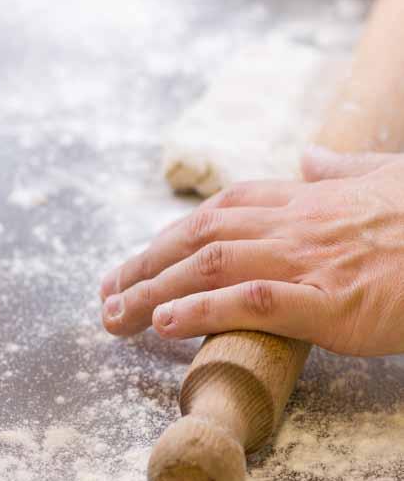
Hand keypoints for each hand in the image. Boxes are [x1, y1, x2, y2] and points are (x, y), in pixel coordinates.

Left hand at [100, 147, 403, 355]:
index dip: (164, 239)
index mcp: (298, 198)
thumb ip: (337, 169)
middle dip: (143, 267)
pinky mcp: (329, 301)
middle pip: (196, 239)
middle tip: (105, 296)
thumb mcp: (381, 176)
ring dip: (154, 291)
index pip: (211, 214)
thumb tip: (307, 156)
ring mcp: (306, 259)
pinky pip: (252, 300)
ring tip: (115, 315)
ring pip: (210, 266)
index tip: (133, 263)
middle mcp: (290, 223)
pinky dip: (203, 308)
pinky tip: (165, 324)